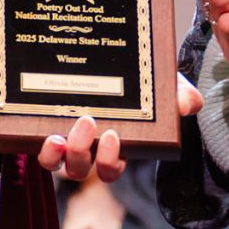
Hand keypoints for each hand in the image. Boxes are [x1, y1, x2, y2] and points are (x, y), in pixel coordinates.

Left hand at [38, 78, 205, 181]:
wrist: (118, 59)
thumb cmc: (143, 80)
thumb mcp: (165, 84)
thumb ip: (180, 95)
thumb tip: (188, 105)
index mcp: (116, 144)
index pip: (111, 167)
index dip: (110, 161)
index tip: (113, 136)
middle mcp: (87, 147)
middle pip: (79, 168)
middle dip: (82, 153)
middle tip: (89, 123)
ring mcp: (63, 137)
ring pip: (55, 163)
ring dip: (55, 155)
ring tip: (59, 136)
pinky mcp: (43, 125)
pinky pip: (39, 146)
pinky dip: (40, 147)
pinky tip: (44, 132)